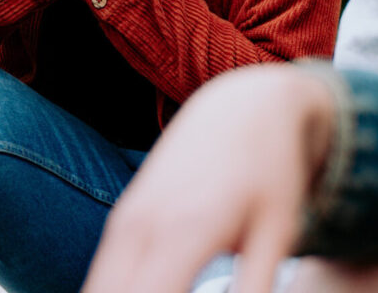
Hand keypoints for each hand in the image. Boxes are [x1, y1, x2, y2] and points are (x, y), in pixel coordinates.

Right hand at [81, 64, 336, 292]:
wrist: (243, 103)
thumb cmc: (270, 166)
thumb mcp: (279, 231)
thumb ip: (256, 288)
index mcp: (184, 230)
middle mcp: (142, 224)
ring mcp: (126, 217)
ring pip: (97, 288)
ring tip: (177, 290)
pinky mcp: (123, 216)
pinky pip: (103, 275)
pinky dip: (116, 291)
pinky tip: (155, 292)